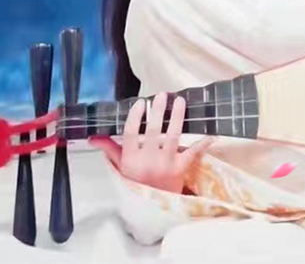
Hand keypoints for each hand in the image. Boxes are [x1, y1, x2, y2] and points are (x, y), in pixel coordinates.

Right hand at [89, 92, 211, 193]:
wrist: (152, 208)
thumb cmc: (136, 183)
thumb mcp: (121, 168)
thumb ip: (110, 149)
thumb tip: (93, 137)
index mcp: (131, 159)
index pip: (131, 134)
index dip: (136, 118)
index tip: (141, 103)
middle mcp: (148, 161)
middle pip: (153, 131)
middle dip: (158, 111)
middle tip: (162, 95)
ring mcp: (165, 164)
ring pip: (172, 137)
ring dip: (177, 117)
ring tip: (179, 101)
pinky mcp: (180, 169)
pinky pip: (192, 154)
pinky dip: (202, 144)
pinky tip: (211, 134)